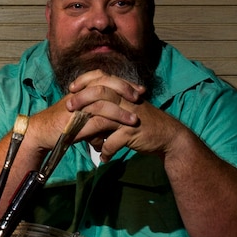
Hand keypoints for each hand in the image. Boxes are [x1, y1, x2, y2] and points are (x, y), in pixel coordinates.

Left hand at [57, 70, 189, 159]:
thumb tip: (87, 112)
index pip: (102, 77)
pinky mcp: (133, 132)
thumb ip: (109, 108)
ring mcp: (130, 115)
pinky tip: (102, 158)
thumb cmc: (144, 124)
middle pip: (100, 92)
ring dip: (87, 127)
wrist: (169, 136)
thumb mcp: (126, 110)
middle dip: (81, 99)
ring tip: (76, 138)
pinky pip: (113, 141)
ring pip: (103, 116)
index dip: (85, 80)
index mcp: (124, 92)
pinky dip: (105, 150)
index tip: (71, 88)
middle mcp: (127, 100)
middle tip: (68, 106)